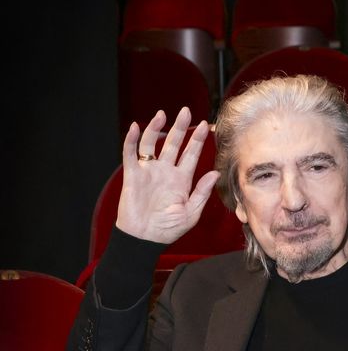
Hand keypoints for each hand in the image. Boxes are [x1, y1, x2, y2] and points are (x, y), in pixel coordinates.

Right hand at [117, 107, 219, 243]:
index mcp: (181, 180)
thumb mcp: (191, 212)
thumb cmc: (168, 229)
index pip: (191, 154)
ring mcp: (149, 172)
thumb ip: (202, 192)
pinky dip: (131, 140)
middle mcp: (166, 172)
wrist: (144, 239)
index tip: (206, 125)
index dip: (198, 140)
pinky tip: (135, 127)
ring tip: (162, 115)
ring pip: (152, 144)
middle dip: (180, 127)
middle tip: (186, 111)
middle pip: (173, 144)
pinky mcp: (133, 175)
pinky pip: (130, 154)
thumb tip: (215, 173)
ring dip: (156, 129)